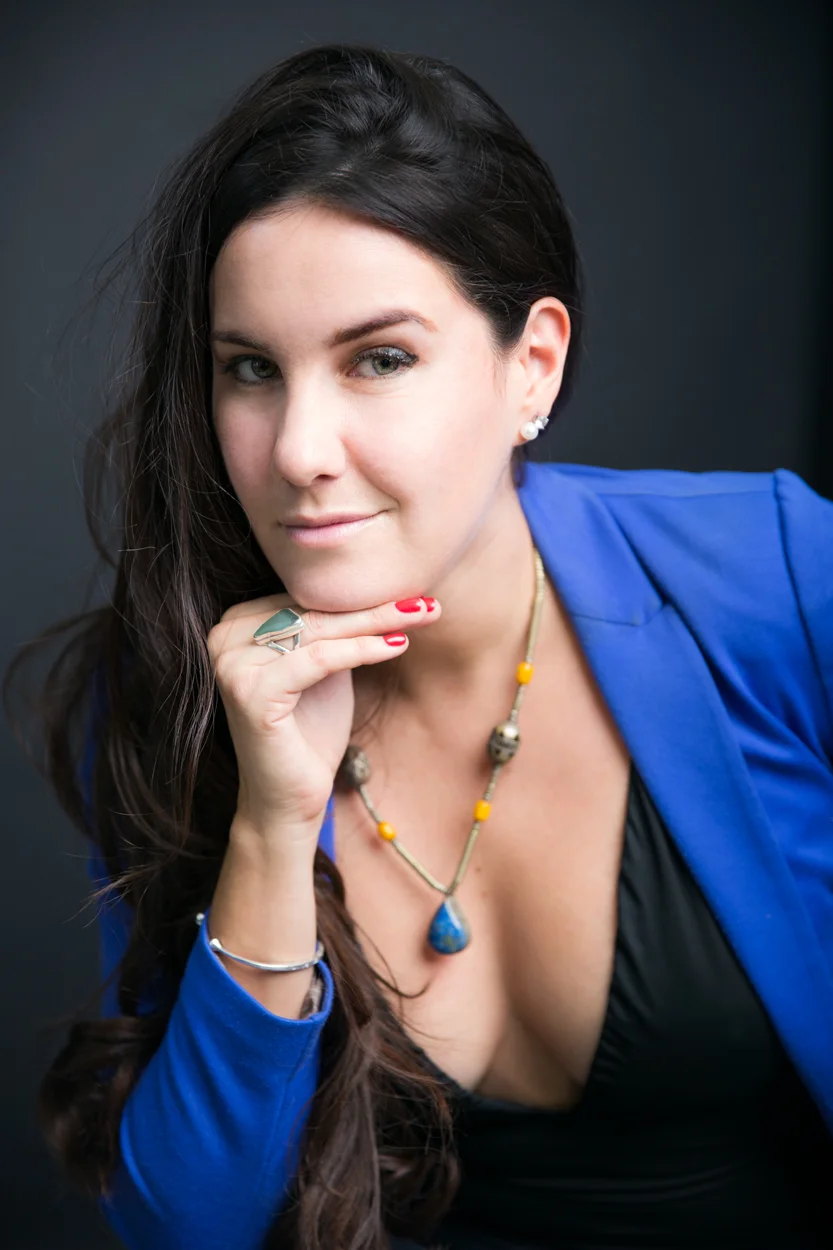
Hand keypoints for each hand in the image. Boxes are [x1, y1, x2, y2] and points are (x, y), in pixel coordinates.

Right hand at [207, 595, 440, 848]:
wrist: (289, 800)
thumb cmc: (310, 733)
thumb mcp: (325, 669)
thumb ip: (333, 630)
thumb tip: (378, 587)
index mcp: (235, 626)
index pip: (306, 598)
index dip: (359, 596)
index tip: (412, 594)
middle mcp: (223, 637)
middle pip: (313, 611)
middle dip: (375, 606)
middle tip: (426, 601)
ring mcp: (231, 664)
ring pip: (318, 630)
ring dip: (376, 622)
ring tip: (422, 615)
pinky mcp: (248, 691)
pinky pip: (317, 659)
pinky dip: (361, 650)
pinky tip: (397, 645)